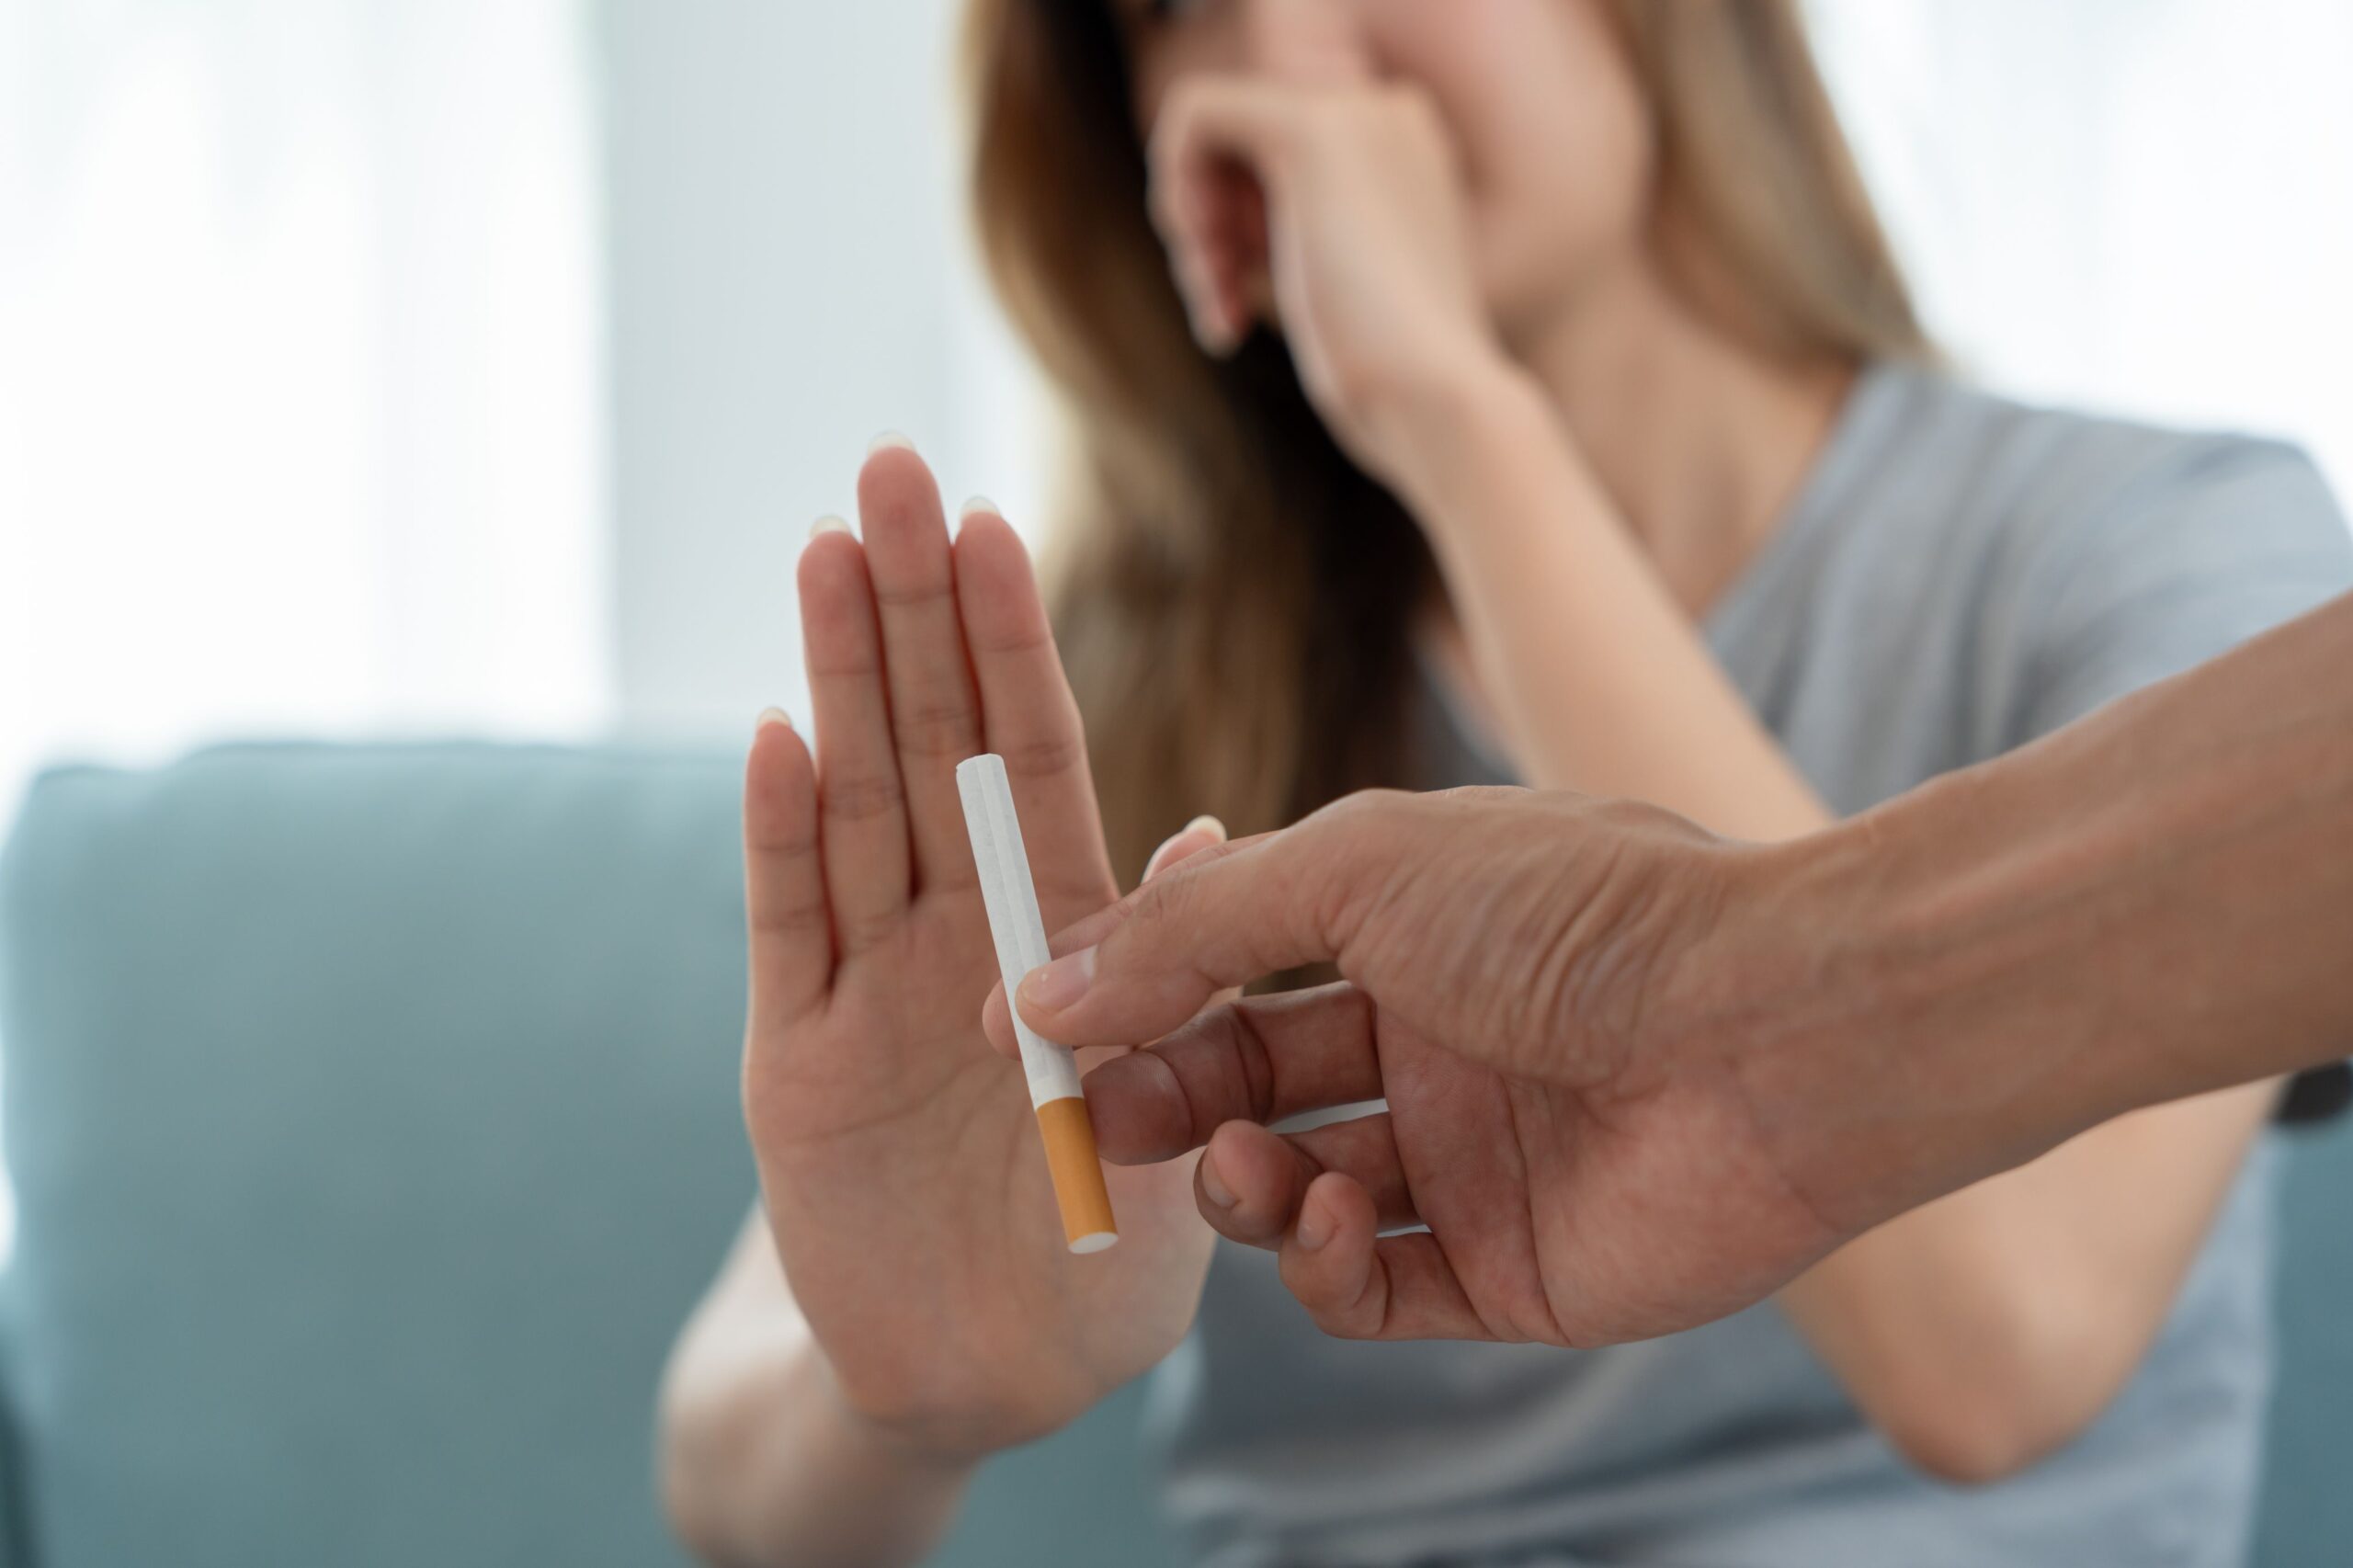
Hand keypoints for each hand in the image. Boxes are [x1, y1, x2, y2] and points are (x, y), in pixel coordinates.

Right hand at [741, 445, 1213, 1458]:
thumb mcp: (1201, 1112)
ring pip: (854, 806)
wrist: (999, 1381)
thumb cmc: (1117, 1255)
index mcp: (1064, 938)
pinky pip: (790, 934)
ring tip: (825, 551)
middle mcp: (958, 938)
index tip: (987, 522)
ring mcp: (869, 991)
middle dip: (912, 612)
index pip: (1031, 760)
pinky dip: (782, 840)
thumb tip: (1210, 829)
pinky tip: (779, 735)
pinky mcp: (796, 1067)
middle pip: (930, 747)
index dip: (1010, 644)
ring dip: (842, 679)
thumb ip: (1192, 968)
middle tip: (886, 469)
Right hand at [991, 786, 1853, 1346]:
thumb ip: (1193, 929)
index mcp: (1404, 926)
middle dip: (1164, 1099)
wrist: (1772, 1030)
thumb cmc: (1574, 913)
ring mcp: (1471, 1161)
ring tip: (1238, 1160)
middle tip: (1094, 1121)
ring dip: (1237, 1182)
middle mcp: (1434, 1041)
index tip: (1025, 1029)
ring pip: (1295, 1191)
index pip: (1230, 965)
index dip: (1131, 997)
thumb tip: (1045, 983)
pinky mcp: (1510, 1271)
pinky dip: (1319, 1267)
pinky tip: (1324, 1216)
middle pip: (1248, 1081)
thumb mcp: (1353, 869)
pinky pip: (1371, 1289)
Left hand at [1151, 71, 1502, 483]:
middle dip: (1206, 228)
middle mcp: (1386, 114)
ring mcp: (1355, 114)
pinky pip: (1193, 113)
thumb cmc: (1393, 387)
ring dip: (1192, 231)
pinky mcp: (1310, 133)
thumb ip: (1299, 246)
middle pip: (1238, 143)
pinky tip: (1205, 270)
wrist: (1438, 403)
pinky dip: (1172, 188)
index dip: (1233, 226)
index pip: (1272, 156)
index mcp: (1403, 152)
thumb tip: (1208, 228)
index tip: (1236, 299)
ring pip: (1209, 135)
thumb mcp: (1341, 301)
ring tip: (1219, 312)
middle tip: (1219, 303)